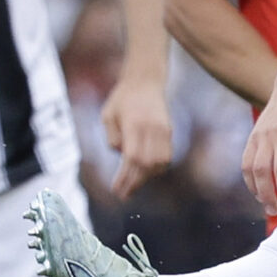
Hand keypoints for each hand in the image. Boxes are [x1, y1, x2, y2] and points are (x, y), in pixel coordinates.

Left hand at [101, 74, 174, 197]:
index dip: (125, 177)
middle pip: (147, 164)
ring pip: (159, 163)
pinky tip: (145, 173)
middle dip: (135, 182)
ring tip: (133, 185)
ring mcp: (163, 130)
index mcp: (134, 124)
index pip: (132, 158)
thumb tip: (122, 157)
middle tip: (123, 195)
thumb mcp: (108, 115)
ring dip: (147, 177)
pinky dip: (156, 168)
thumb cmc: (122, 98)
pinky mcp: (169, 131)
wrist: (145, 81)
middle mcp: (152, 128)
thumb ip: (112, 138)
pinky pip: (166, 156)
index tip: (116, 189)